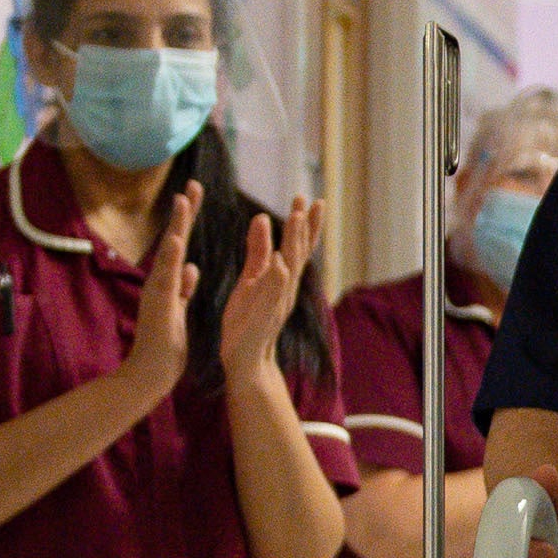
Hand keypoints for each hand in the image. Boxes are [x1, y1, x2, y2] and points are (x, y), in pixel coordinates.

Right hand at [123, 179, 201, 399]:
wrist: (149, 373)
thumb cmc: (164, 345)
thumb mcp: (178, 309)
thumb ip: (182, 287)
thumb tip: (191, 268)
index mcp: (168, 281)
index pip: (180, 243)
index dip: (187, 218)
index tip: (195, 193)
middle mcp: (160, 281)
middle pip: (173, 240)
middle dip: (183, 212)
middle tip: (193, 184)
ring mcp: (157, 292)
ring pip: (168, 254)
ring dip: (176, 227)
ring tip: (184, 201)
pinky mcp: (159, 306)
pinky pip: (166, 280)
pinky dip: (172, 260)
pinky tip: (178, 240)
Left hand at [219, 194, 323, 375]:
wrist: (246, 359)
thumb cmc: (248, 319)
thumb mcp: (252, 278)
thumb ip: (258, 250)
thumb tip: (262, 218)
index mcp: (283, 279)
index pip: (297, 246)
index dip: (305, 224)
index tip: (308, 198)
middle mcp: (285, 289)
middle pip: (299, 253)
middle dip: (305, 227)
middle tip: (310, 200)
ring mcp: (276, 302)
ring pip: (289, 268)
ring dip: (294, 244)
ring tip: (296, 219)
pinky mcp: (262, 316)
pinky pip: (273, 295)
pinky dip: (278, 279)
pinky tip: (280, 263)